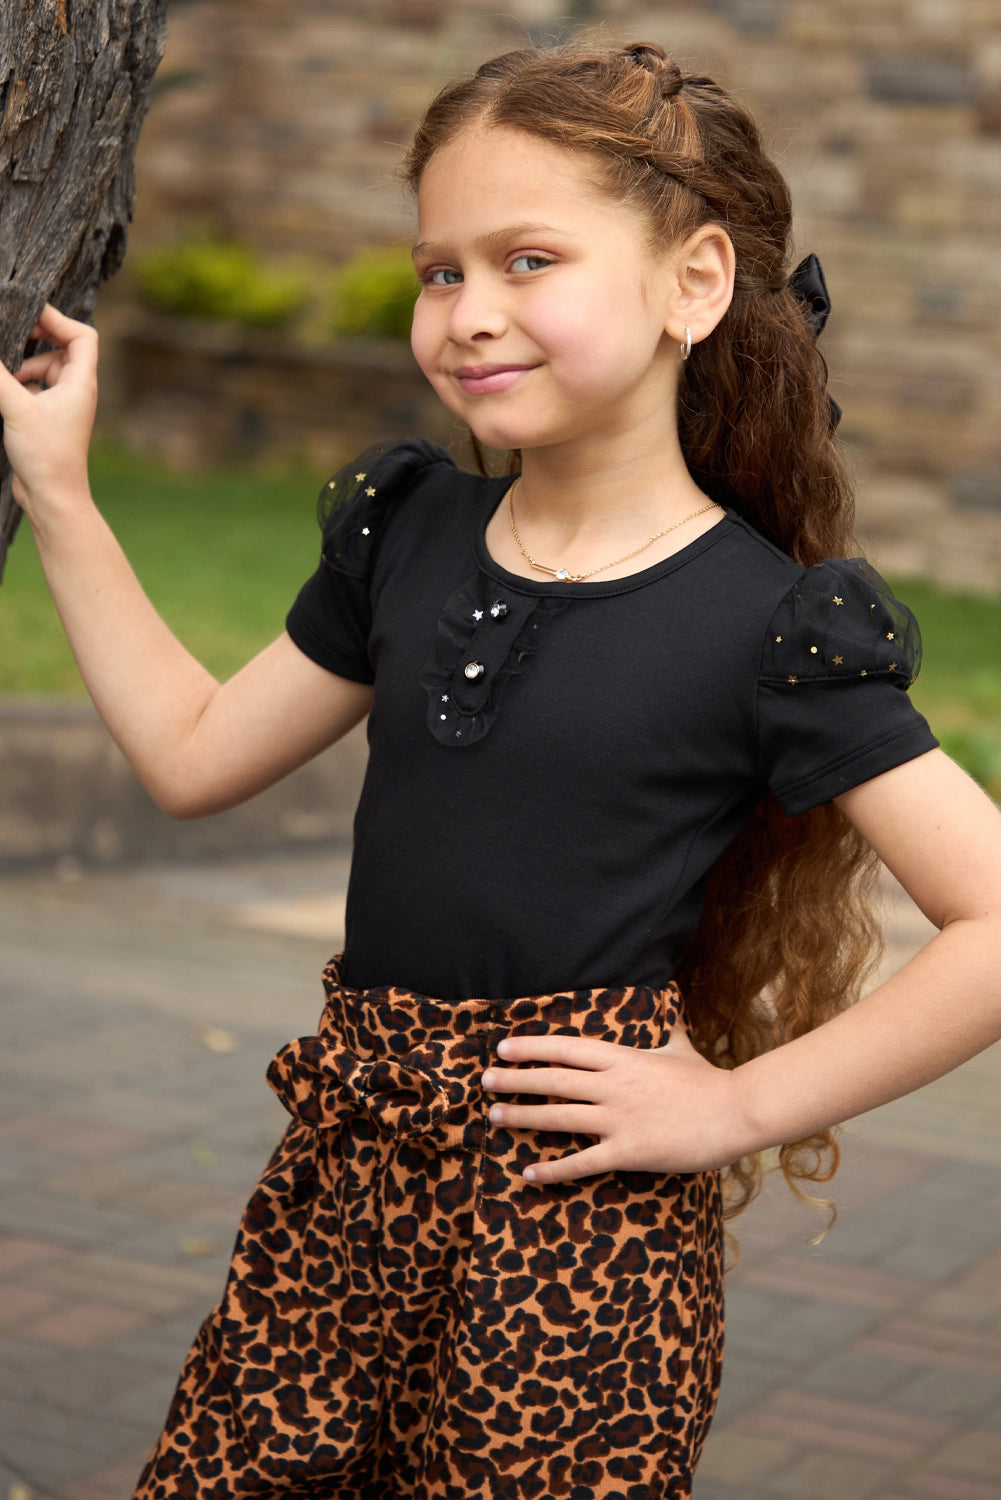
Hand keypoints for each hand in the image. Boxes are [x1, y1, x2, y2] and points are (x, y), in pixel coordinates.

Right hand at [0, 304, 97, 520]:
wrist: (52, 499)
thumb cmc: (46, 456)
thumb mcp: (15, 407)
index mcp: (81, 382)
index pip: (83, 336)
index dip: (59, 319)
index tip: (31, 311)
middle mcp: (76, 391)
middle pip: (61, 348)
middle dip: (35, 338)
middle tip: (8, 332)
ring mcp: (62, 405)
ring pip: (44, 369)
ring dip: (21, 364)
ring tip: (2, 373)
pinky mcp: (47, 419)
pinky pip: (34, 390)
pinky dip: (18, 385)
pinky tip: (2, 393)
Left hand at [481, 1029, 748, 1184]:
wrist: (736, 1112)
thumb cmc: (709, 1081)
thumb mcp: (681, 1046)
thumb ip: (665, 1027)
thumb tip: (668, 999)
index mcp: (623, 1058)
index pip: (566, 1048)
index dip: (531, 1047)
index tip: (503, 1048)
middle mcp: (614, 1086)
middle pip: (553, 1080)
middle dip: (514, 1081)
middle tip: (484, 1082)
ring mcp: (620, 1119)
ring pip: (559, 1117)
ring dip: (523, 1117)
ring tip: (494, 1118)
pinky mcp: (629, 1151)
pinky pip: (582, 1162)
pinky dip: (553, 1170)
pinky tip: (530, 1174)